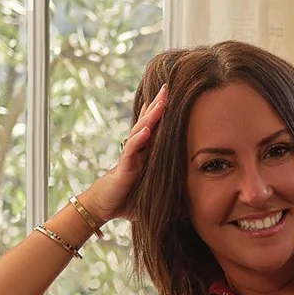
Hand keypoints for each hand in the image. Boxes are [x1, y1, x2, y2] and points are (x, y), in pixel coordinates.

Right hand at [75, 87, 167, 227]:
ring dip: (150, 117)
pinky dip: (139, 141)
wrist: (102, 208)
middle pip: (147, 123)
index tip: (171, 95)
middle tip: (167, 87)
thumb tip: (191, 196)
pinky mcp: (123, 169)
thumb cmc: (128, 200)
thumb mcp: (153, 192)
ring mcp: (129, 157)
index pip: (153, 128)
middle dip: (157, 105)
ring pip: (140, 132)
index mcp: (144, 153)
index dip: (160, 112)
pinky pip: (131, 152)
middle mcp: (136, 151)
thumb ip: (169, 189)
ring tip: (161, 102)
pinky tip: (147, 131)